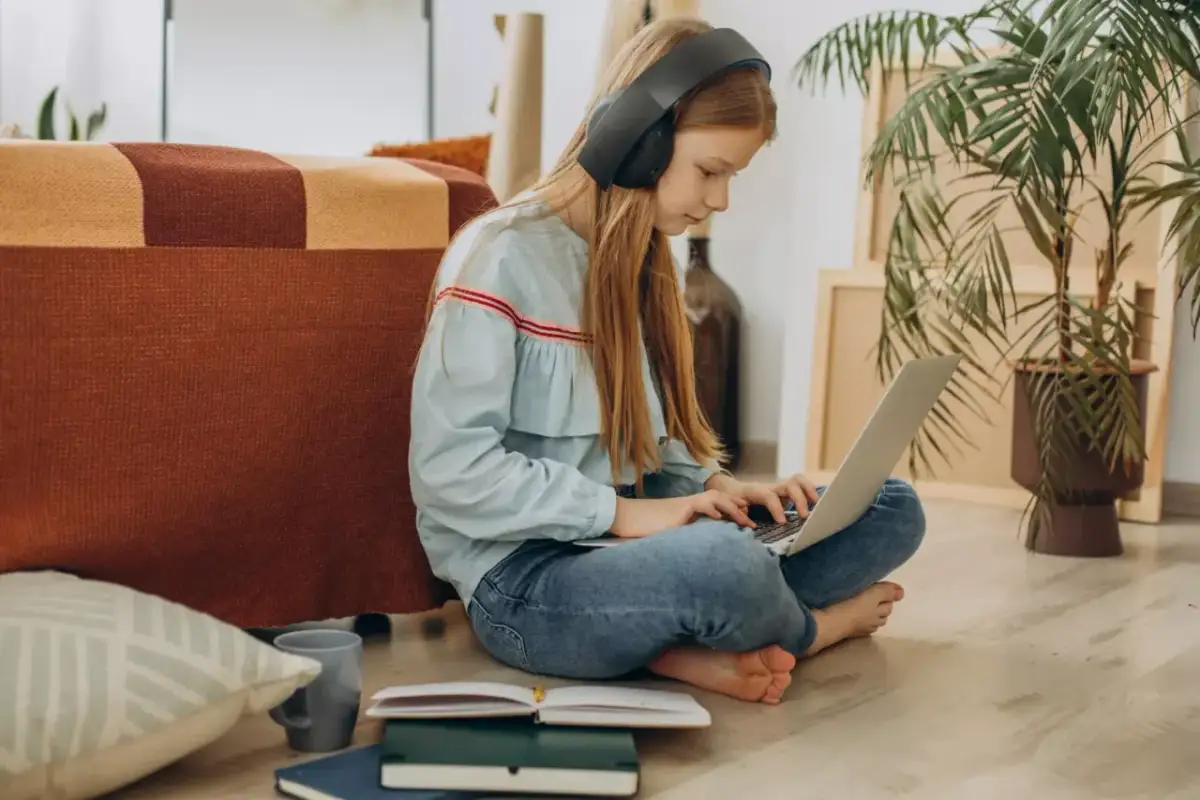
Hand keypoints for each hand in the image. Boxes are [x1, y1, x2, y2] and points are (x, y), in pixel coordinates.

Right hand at [610, 490, 753, 538]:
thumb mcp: (671, 538)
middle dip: (739, 508)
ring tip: (746, 522)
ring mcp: (686, 505)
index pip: (717, 507)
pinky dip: (713, 509)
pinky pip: (701, 503)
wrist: (628, 519)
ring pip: (716, 498)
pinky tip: (722, 519)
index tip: (747, 522)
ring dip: (733, 508)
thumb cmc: (645, 530)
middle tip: (754, 522)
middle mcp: (691, 505)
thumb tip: (699, 556)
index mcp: (690, 512)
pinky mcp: (680, 509)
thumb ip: (686, 541)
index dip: (733, 512)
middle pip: (721, 499)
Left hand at [705, 472, 820, 523]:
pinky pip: (801, 487)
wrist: (729, 490)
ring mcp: (778, 488)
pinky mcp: (784, 492)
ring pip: (798, 481)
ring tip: (818, 507)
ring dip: (810, 492)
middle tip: (805, 516)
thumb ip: (739, 515)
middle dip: (800, 499)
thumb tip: (751, 525)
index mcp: (755, 491)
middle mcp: (770, 487)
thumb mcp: (730, 508)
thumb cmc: (730, 501)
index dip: (777, 508)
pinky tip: (817, 506)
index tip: (782, 523)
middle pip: (791, 483)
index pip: (769, 496)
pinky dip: (810, 494)